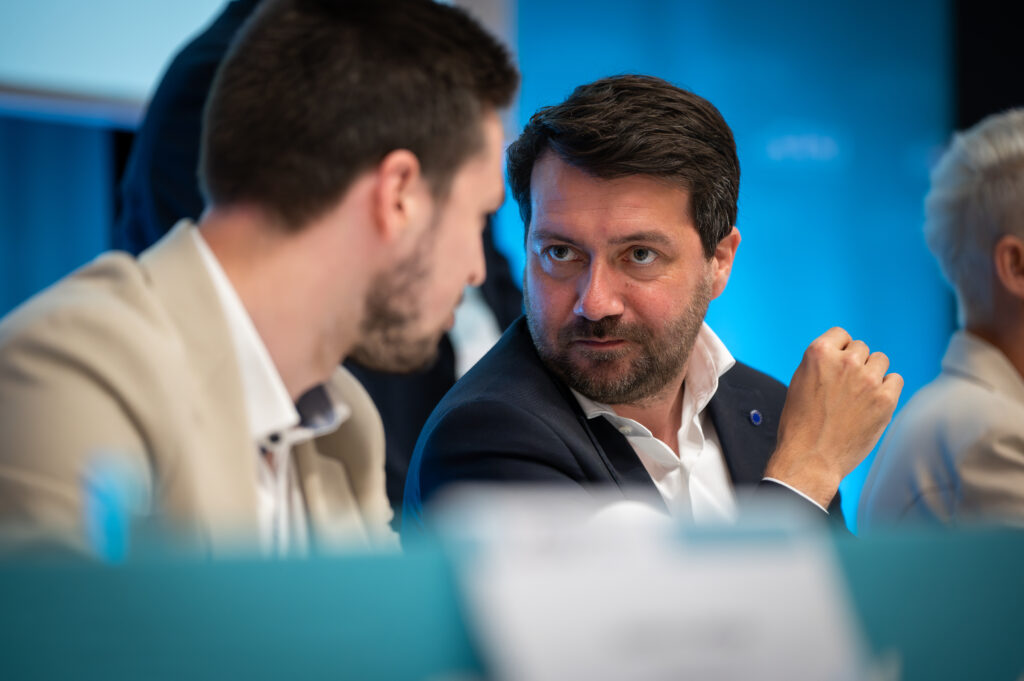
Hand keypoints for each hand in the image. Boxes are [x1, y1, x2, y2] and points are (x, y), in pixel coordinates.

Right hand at [764, 327, 902, 507]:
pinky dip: (886, 389)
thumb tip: (846, 354)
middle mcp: (845, 361)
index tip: (836, 367)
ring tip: (858, 396)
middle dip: (855, 364)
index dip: (839, 350)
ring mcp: (867, 380)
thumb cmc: (801, 423)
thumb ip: (823, 363)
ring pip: (880, 361)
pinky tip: (872, 404)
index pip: (841, 334)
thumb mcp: (801, 382)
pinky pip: (895, 380)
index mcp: (819, 352)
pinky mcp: (884, 399)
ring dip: (872, 374)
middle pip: (862, 348)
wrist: (810, 457)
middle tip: (845, 389)